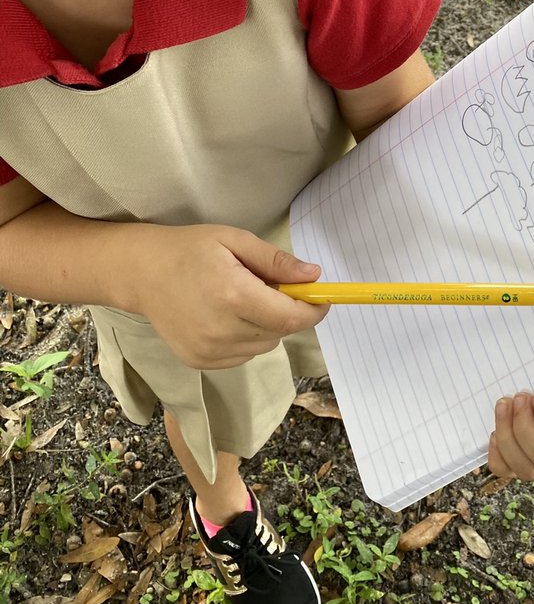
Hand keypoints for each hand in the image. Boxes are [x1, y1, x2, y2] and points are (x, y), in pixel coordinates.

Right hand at [133, 223, 328, 370]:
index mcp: (234, 296)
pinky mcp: (199, 362)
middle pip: (280, 332)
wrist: (141, 273)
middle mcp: (222, 330)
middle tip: (269, 286)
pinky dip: (246, 338)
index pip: (290, 318)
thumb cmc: (190, 249)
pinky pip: (242, 355)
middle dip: (286, 312)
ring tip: (242, 299)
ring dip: (266, 326)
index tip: (323, 299)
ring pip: (263, 346)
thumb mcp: (235, 240)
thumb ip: (276, 262)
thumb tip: (313, 276)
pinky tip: (226, 315)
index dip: (313, 311)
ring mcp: (209, 351)